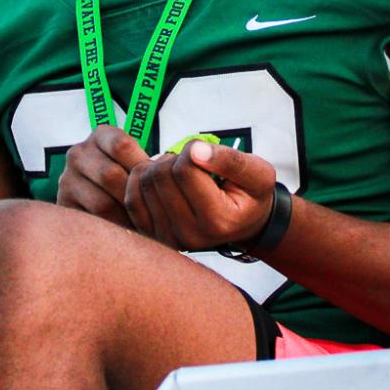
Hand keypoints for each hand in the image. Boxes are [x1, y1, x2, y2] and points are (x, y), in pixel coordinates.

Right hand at [56, 125, 149, 227]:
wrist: (97, 200)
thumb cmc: (130, 180)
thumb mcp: (137, 164)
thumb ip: (150, 166)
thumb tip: (169, 167)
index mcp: (100, 135)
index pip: (121, 144)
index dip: (142, 166)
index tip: (157, 185)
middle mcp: (78, 153)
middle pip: (110, 175)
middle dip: (136, 196)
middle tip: (155, 212)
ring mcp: (67, 179)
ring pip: (102, 203)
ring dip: (127, 217)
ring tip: (146, 226)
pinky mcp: (64, 205)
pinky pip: (92, 221)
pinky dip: (114, 229)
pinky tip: (129, 234)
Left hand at [124, 141, 277, 251]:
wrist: (243, 223)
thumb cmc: (250, 195)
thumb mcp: (258, 173)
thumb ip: (230, 160)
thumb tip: (195, 150)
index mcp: (218, 221)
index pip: (185, 169)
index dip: (192, 150)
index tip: (205, 154)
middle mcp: (190, 235)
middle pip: (160, 176)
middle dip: (173, 159)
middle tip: (191, 163)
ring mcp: (168, 239)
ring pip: (143, 183)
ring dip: (157, 167)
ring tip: (179, 172)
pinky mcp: (153, 236)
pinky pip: (132, 199)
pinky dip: (142, 180)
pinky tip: (161, 180)